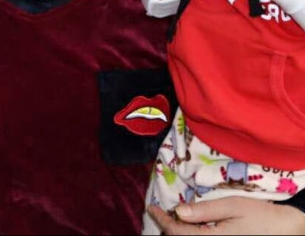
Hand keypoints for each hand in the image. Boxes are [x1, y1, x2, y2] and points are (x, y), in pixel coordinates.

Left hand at [148, 196, 304, 234]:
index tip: (151, 207)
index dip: (162, 219)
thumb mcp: (232, 206)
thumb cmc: (261, 216)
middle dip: (168, 229)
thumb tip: (179, 211)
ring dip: (178, 234)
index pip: (178, 231)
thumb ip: (204, 210)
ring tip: (171, 221)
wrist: (286, 232)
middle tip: (160, 213)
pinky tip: (189, 229)